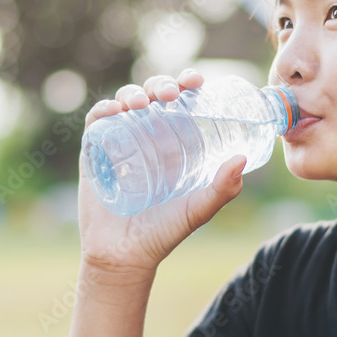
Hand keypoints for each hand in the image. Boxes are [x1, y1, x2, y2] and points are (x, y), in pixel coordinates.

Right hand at [78, 68, 246, 277]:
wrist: (124, 255)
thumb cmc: (164, 232)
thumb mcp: (199, 209)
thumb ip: (223, 189)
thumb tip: (242, 159)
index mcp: (175, 143)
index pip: (181, 103)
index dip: (187, 85)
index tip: (196, 81)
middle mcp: (147, 137)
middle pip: (153, 95)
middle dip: (161, 84)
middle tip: (170, 94)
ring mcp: (119, 141)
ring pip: (125, 102)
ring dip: (133, 92)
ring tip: (142, 103)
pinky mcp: (93, 152)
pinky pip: (95, 122)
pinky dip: (102, 109)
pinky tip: (113, 110)